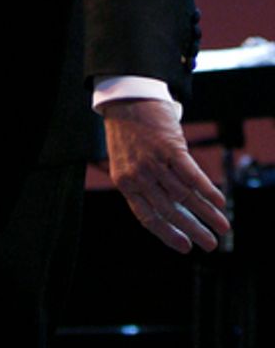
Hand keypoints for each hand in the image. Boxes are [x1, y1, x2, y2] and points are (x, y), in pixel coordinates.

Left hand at [101, 96, 230, 253]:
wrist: (126, 101)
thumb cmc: (128, 135)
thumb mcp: (126, 164)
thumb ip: (143, 186)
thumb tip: (172, 210)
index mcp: (124, 184)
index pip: (147, 217)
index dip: (167, 234)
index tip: (185, 247)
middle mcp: (138, 176)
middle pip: (169, 210)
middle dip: (193, 229)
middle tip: (210, 244)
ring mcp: (154, 162)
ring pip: (184, 195)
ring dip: (206, 213)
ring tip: (222, 225)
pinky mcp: (170, 147)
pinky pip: (190, 174)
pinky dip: (206, 189)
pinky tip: (219, 201)